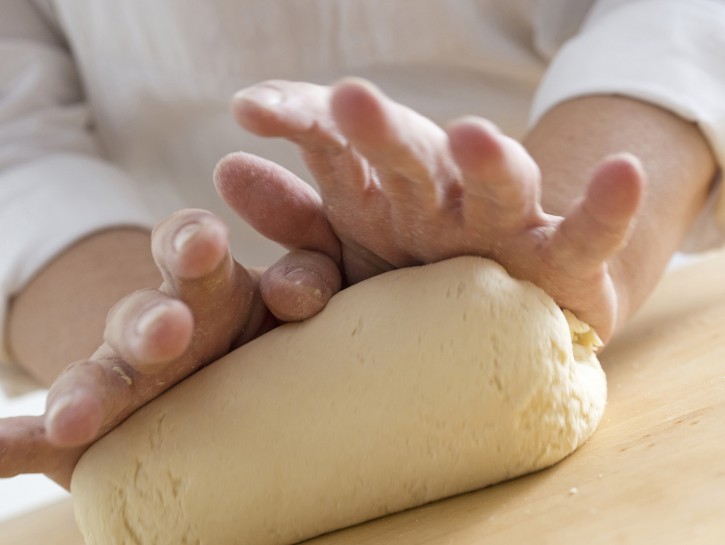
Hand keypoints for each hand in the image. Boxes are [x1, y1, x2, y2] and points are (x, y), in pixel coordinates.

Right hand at [0, 208, 339, 486]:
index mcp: (208, 285)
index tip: (205, 241)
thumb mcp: (296, 295)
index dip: (191, 241)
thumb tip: (302, 296)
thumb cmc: (269, 329)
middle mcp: (160, 326)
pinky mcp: (97, 433)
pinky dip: (16, 445)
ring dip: (87, 393)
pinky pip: (45, 439)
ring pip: (99, 380)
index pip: (189, 247)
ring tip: (74, 419)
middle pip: (142, 316)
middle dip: (150, 323)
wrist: (229, 384)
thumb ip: (309, 280)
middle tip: (168, 332)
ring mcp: (125, 380)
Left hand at [217, 78, 642, 342]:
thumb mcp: (349, 250)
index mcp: (380, 196)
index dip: (298, 120)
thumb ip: (293, 220)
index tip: (251, 109)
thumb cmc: (413, 279)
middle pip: (408, 155)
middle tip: (350, 101)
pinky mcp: (562, 260)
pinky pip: (585, 233)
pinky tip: (617, 176)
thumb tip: (225, 169)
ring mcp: (502, 225)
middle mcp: (438, 198)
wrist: (503, 316)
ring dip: (489, 158)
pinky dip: (604, 208)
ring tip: (476, 135)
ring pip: (497, 184)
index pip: (334, 146)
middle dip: (381, 129)